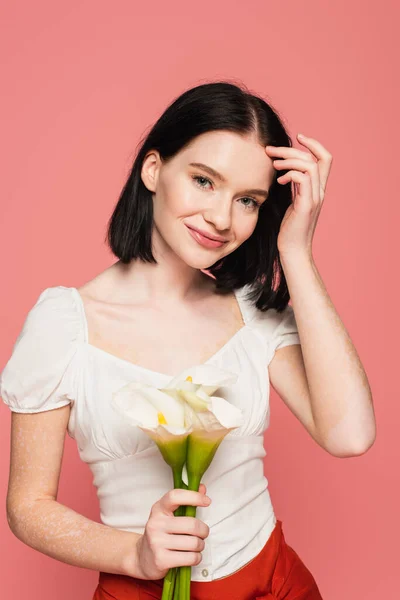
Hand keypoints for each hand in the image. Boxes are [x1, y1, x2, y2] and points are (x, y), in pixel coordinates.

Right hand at [134, 483, 210, 579]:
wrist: (141, 558)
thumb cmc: (161, 534)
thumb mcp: (169, 515)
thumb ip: (186, 502)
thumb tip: (202, 488)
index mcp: (158, 509)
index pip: (175, 496)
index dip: (193, 496)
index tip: (207, 501)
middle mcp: (156, 523)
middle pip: (192, 524)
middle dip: (204, 531)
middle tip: (203, 534)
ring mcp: (157, 542)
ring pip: (194, 543)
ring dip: (200, 546)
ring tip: (195, 546)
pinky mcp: (161, 560)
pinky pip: (190, 558)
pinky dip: (196, 558)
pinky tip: (191, 556)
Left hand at [265, 133, 332, 259]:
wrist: (293, 251)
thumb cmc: (289, 230)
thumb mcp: (292, 203)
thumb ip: (293, 187)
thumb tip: (282, 173)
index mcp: (318, 189)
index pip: (325, 159)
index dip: (314, 144)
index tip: (298, 137)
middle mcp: (320, 192)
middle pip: (315, 158)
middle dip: (291, 149)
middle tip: (271, 150)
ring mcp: (315, 199)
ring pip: (309, 165)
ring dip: (289, 160)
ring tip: (273, 164)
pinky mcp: (306, 206)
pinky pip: (302, 179)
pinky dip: (290, 174)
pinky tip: (278, 180)